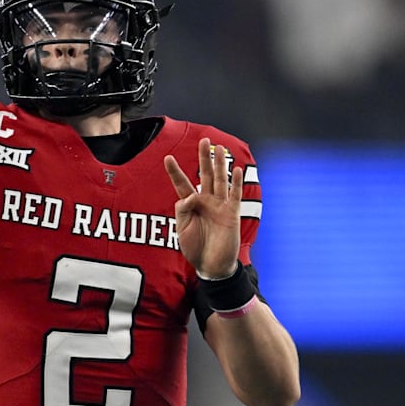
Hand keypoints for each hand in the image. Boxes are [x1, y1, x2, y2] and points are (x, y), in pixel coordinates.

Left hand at [164, 138, 242, 278]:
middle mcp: (206, 201)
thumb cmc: (195, 248)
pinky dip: (236, 182)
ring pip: (220, 180)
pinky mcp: (231, 214)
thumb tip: (189, 196)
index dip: (175, 171)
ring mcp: (219, 206)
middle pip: (204, 175)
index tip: (168, 157)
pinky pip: (235, 195)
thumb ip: (182, 211)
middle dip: (203, 158)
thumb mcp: (181, 230)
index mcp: (191, 205)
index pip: (182, 184)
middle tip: (203, 140)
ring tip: (218, 148)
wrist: (211, 265)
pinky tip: (236, 169)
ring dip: (220, 164)